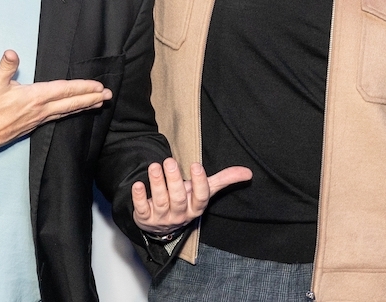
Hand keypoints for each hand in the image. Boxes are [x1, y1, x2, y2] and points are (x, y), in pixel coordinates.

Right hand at [0, 51, 111, 156]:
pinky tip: (75, 111)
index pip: (64, 90)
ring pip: (67, 111)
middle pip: (71, 102)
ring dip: (84, 106)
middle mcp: (41, 109)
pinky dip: (71, 113)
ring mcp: (39, 119)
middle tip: (109, 95)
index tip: (98, 86)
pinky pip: (59, 117)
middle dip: (91, 98)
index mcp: (34, 97)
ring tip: (100, 103)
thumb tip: (12, 53)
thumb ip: (6, 67)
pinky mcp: (35, 125)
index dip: (83, 88)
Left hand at [131, 158, 251, 235]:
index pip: (200, 198)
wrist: (162, 224)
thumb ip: (223, 180)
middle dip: (173, 180)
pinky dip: (138, 197)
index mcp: (195, 208)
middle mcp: (179, 214)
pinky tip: (137, 184)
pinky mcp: (144, 218)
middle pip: (177, 198)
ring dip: (156, 183)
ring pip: (159, 201)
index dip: (199, 183)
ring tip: (154, 166)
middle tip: (170, 161)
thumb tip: (248, 172)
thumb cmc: (186, 201)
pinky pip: (141, 209)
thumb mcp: (204, 191)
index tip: (196, 165)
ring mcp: (161, 217)